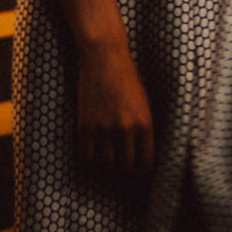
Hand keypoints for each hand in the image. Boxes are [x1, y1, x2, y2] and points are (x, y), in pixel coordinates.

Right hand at [76, 41, 153, 179]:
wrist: (104, 57)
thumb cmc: (127, 78)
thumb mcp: (144, 103)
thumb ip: (143, 129)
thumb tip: (141, 157)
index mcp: (145, 123)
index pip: (145, 163)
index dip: (142, 173)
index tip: (137, 173)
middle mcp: (126, 129)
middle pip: (125, 169)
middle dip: (124, 175)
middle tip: (121, 173)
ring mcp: (104, 129)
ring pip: (106, 167)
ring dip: (106, 171)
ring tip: (106, 167)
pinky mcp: (86, 126)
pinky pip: (86, 158)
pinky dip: (88, 164)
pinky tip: (91, 161)